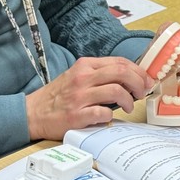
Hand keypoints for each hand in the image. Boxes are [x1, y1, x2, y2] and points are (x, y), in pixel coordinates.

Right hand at [25, 56, 153, 140]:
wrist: (32, 113)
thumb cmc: (58, 96)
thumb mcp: (77, 75)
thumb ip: (99, 74)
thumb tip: (129, 77)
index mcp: (85, 65)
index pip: (120, 62)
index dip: (138, 71)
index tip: (146, 80)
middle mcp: (83, 78)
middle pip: (122, 73)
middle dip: (139, 83)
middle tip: (142, 93)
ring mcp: (80, 97)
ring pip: (117, 91)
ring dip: (129, 100)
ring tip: (128, 106)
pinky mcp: (77, 115)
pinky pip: (103, 113)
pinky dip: (111, 115)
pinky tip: (109, 117)